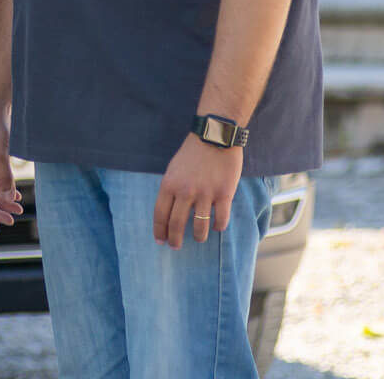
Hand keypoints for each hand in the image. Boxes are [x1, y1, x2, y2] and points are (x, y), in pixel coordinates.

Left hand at [153, 133, 242, 248]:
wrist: (215, 136)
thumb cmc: (193, 152)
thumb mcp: (174, 169)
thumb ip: (171, 189)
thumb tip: (169, 210)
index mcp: (169, 184)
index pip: (160, 214)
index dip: (159, 231)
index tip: (160, 241)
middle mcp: (185, 191)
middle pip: (176, 224)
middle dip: (175, 240)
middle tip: (176, 247)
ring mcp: (205, 194)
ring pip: (199, 227)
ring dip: (198, 237)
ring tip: (199, 238)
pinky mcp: (223, 194)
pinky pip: (221, 219)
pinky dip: (219, 226)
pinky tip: (217, 226)